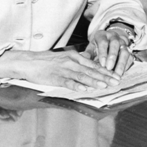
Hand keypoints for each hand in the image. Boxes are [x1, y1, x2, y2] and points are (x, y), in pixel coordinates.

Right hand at [0, 49, 121, 91]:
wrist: (29, 62)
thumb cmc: (47, 61)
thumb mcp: (65, 57)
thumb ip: (77, 60)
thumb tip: (89, 60)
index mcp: (74, 56)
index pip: (93, 64)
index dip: (106, 70)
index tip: (116, 75)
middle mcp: (71, 62)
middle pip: (91, 70)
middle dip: (105, 76)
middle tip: (116, 81)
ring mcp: (63, 69)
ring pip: (82, 75)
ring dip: (94, 81)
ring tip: (105, 85)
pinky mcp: (55, 77)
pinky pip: (68, 82)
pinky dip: (77, 86)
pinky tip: (85, 89)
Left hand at [85, 28, 135, 75]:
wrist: (109, 41)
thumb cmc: (97, 47)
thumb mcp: (90, 48)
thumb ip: (87, 54)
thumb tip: (83, 60)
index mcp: (102, 35)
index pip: (103, 42)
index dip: (103, 53)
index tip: (102, 63)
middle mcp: (114, 37)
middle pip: (115, 44)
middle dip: (113, 57)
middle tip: (109, 68)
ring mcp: (123, 43)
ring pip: (125, 51)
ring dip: (121, 63)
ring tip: (117, 75)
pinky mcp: (129, 50)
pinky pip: (130, 58)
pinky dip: (126, 66)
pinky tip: (121, 74)